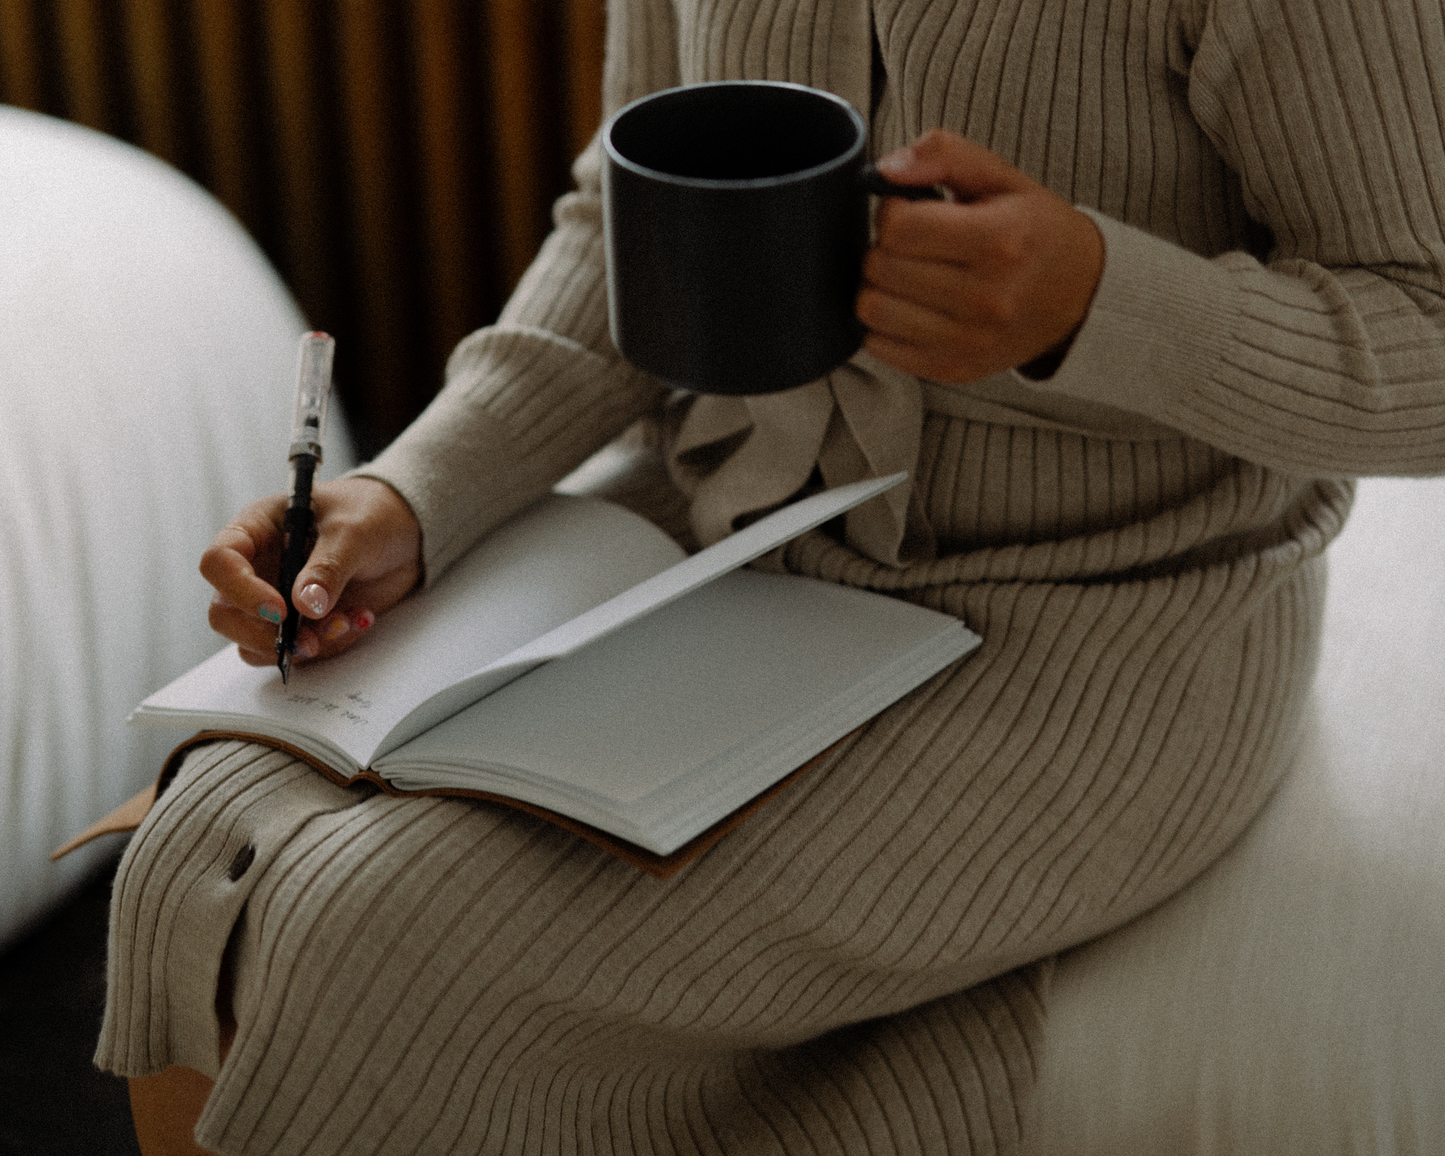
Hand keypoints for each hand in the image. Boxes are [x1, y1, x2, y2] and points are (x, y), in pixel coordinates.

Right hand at [200, 476, 421, 666]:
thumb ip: (329, 566)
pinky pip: (297, 652)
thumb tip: (304, 606)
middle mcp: (258, 567)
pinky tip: (359, 620)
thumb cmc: (371, 513)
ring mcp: (278, 599)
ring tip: (347, 622)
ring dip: (302, 646)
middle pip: (224, 613)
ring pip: (257, 643)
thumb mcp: (354, 530)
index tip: (280, 610)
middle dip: (262, 635)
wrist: (405, 532)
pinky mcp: (303, 623)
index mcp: (257, 529)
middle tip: (306, 640)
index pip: (219, 562)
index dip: (240, 591)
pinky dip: (328, 647)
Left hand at [857, 129, 1103, 383]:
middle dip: (884, 248)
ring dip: (878, 287)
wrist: (1081, 296)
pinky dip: (882, 325)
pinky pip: (880, 348)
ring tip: (907, 275)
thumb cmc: (1035, 231)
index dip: (892, 212)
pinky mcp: (954, 369)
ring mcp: (969, 340)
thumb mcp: (1001, 177)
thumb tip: (884, 171)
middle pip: (881, 267)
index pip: (899, 228)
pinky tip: (909, 307)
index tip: (910, 211)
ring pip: (873, 309)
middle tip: (911, 245)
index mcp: (999, 241)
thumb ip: (943, 155)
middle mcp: (985, 298)